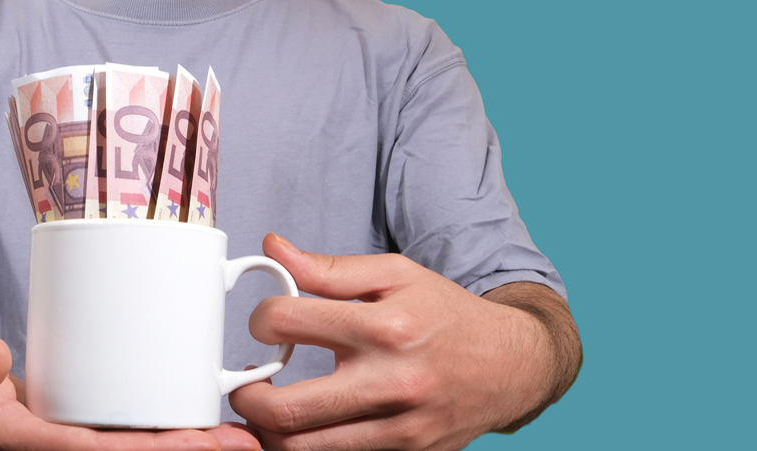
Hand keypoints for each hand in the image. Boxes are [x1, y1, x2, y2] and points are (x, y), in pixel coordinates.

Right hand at [0, 312, 261, 450]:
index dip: (139, 449)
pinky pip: (109, 440)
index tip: (191, 443)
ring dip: (174, 448)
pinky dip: (151, 437)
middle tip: (238, 443)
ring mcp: (45, 445)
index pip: (80, 450)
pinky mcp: (54, 431)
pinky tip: (191, 427)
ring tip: (235, 440)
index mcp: (2, 439)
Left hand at [228, 235, 553, 450]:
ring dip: (268, 430)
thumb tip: (272, 249)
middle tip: (244, 382)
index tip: (266, 325)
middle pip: (283, 410)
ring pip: (302, 450)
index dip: (260, 321)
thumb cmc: (446, 315)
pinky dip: (308, 446)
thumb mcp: (395, 275)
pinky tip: (306, 425)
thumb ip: (328, 268)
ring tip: (269, 407)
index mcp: (384, 327)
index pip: (286, 325)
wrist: (511, 366)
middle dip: (244, 397)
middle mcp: (390, 383)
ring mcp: (398, 429)